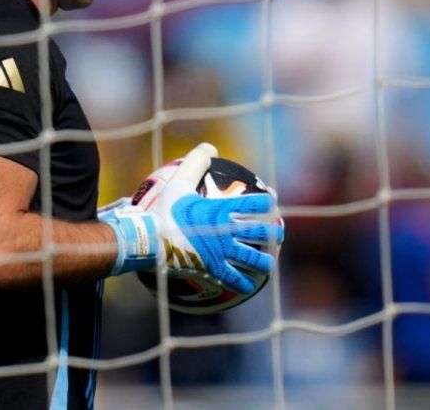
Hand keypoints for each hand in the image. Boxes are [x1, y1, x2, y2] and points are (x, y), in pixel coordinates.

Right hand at [149, 143, 282, 293]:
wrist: (151, 239)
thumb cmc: (164, 210)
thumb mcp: (178, 182)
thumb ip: (195, 163)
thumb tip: (210, 146)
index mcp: (223, 210)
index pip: (257, 204)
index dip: (268, 201)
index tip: (271, 201)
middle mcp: (228, 232)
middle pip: (262, 233)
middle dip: (274, 232)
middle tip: (278, 233)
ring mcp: (222, 252)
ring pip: (254, 259)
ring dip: (264, 261)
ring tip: (268, 263)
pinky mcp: (214, 269)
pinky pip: (235, 279)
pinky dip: (244, 282)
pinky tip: (248, 284)